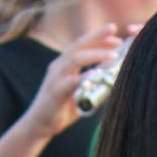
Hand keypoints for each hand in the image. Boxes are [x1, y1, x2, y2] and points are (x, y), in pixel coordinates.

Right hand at [26, 24, 124, 138]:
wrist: (39, 125)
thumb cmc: (61, 109)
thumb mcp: (79, 92)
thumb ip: (92, 83)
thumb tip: (112, 76)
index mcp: (64, 64)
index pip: (81, 45)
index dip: (97, 36)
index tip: (114, 31)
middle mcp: (59, 66)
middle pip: (79, 45)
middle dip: (97, 37)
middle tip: (116, 34)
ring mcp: (55, 77)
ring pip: (75, 59)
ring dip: (95, 55)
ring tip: (113, 56)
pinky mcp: (55, 92)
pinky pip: (71, 81)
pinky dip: (84, 77)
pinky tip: (97, 75)